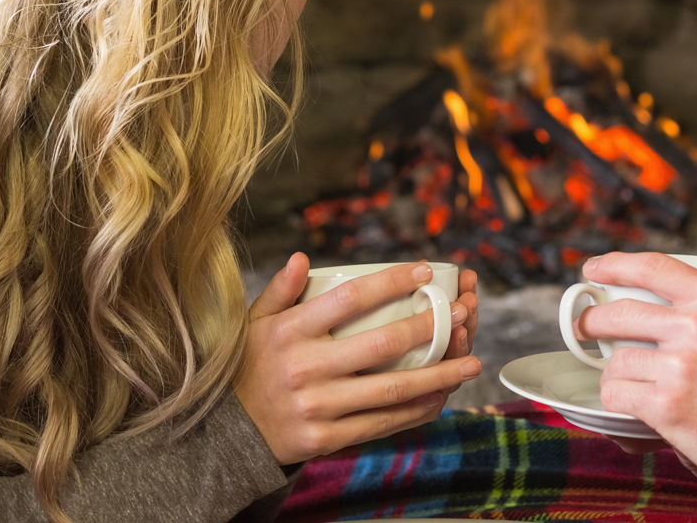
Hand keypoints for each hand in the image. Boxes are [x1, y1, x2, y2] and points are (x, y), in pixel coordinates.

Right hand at [235, 254, 482, 463]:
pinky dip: (416, 411)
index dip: (391, 282)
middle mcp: (304, 368)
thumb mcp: (255, 322)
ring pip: (390, 389)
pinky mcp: (324, 440)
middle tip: (461, 314)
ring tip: (471, 363)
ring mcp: (316, 407)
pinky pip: (381, 424)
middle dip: (429, 328)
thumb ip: (281, 289)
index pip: (350, 298)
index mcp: (290, 330)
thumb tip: (304, 257)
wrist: (224, 433)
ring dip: (437, 375)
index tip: (424, 271)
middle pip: (380, 344)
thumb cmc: (249, 365)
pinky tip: (441, 397)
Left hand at [581, 253, 696, 521]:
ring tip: (620, 375)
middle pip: (621, 313)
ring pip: (617, 359)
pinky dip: (617, 397)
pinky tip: (626, 399)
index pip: (653, 267)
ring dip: (613, 369)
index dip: (614, 265)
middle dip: (595, 320)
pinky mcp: (667, 407)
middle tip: (588, 326)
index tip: (593, 269)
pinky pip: (619, 394)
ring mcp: (679, 367)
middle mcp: (695, 326)